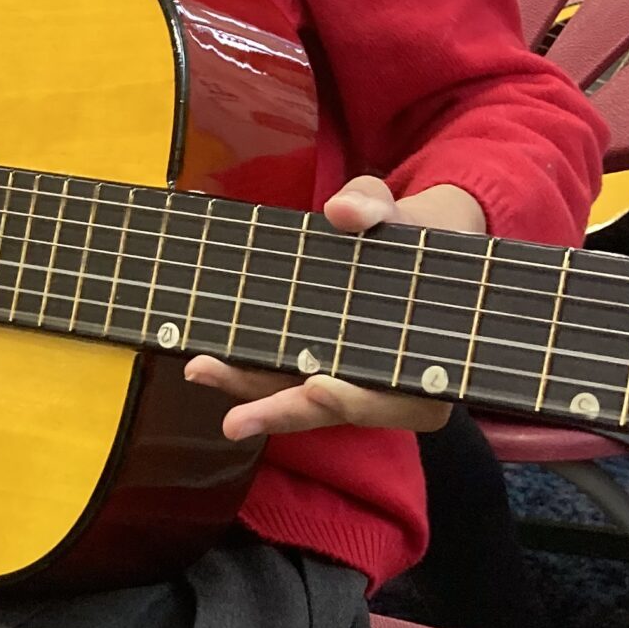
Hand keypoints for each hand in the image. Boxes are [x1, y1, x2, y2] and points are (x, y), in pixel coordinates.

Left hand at [184, 178, 485, 440]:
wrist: (408, 239)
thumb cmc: (411, 235)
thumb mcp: (401, 215)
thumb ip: (377, 209)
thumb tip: (344, 209)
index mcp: (427, 361)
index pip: (398, 401)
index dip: (358, 400)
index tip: (318, 386)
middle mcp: (382, 381)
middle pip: (332, 409)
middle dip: (281, 410)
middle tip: (234, 418)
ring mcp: (341, 376)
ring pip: (297, 399)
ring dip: (249, 391)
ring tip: (201, 371)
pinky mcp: (309, 364)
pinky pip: (278, 376)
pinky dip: (244, 371)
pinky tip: (203, 359)